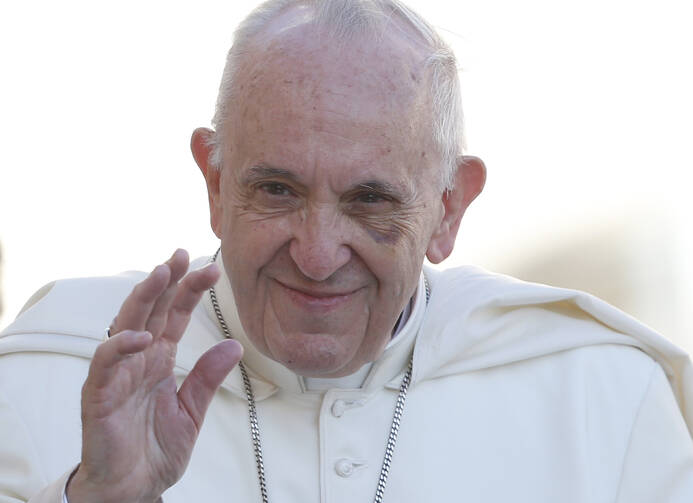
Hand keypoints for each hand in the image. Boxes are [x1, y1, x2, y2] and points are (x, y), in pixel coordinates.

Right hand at [66, 249, 242, 502]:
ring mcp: (118, 374)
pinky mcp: (100, 394)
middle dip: (167, 281)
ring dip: (143, 298)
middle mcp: (139, 359)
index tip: (211, 270)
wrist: (132, 489)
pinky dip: (122, 346)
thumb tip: (235, 345)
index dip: (190, 291)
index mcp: (160, 360)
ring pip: (126, 324)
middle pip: (152, 310)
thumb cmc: (155, 450)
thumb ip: (208, 378)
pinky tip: (143, 335)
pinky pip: (107, 363)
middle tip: (182, 254)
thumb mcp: (192, 411)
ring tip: (162, 274)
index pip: (175, 316)